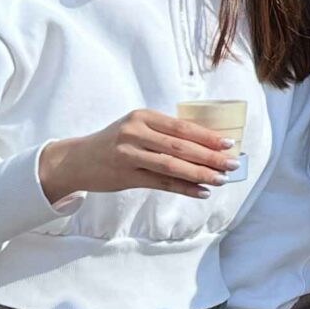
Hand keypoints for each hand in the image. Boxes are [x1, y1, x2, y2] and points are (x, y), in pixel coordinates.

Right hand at [40, 111, 237, 202]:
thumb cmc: (114, 141)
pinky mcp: (125, 176)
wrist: (77, 160)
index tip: (229, 143)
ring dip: (200, 174)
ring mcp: (129, 155)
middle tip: (232, 164)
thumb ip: (164, 132)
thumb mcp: (136, 127)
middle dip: (210, 157)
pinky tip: (201, 191)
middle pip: (181, 147)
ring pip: (172, 166)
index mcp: (143, 117)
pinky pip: (161, 183)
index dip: (208, 136)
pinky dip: (184, 188)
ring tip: (221, 180)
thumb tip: (205, 144)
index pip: (182, 127)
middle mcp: (135, 133)